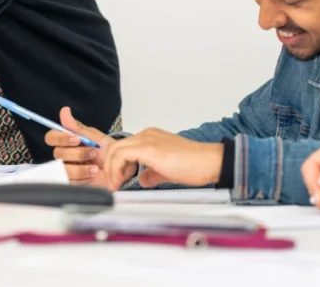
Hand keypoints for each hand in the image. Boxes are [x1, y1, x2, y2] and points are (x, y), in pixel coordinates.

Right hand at [45, 107, 126, 185]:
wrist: (120, 167)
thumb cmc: (106, 151)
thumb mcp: (94, 136)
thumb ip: (77, 126)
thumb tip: (64, 111)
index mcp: (67, 142)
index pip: (51, 137)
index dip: (60, 138)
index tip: (76, 139)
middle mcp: (64, 156)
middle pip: (57, 153)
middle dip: (77, 153)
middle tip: (93, 152)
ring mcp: (67, 169)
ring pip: (63, 169)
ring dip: (81, 167)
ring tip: (95, 166)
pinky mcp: (73, 183)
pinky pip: (70, 181)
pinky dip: (83, 177)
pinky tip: (92, 174)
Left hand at [103, 128, 222, 190]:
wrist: (210, 162)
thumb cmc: (195, 165)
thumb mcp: (167, 170)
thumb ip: (152, 173)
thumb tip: (143, 180)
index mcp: (150, 137)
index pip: (123, 147)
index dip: (115, 165)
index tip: (118, 180)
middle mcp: (146, 135)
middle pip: (115, 147)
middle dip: (109, 167)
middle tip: (113, 183)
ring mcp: (147, 139)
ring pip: (115, 149)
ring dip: (111, 169)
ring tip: (116, 184)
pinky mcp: (149, 148)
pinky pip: (122, 155)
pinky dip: (116, 169)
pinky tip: (120, 181)